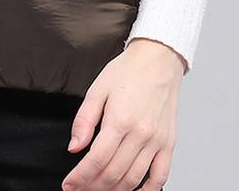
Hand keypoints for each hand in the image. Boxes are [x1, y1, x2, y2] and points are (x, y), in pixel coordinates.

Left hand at [61, 38, 185, 189]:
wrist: (158, 59)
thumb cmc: (129, 71)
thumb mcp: (98, 89)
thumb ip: (84, 120)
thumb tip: (74, 147)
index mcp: (120, 119)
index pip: (96, 160)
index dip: (80, 177)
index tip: (69, 185)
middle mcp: (140, 134)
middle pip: (113, 174)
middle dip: (93, 186)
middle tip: (80, 188)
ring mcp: (156, 141)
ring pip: (133, 179)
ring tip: (99, 190)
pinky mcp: (168, 143)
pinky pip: (160, 176)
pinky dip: (148, 190)